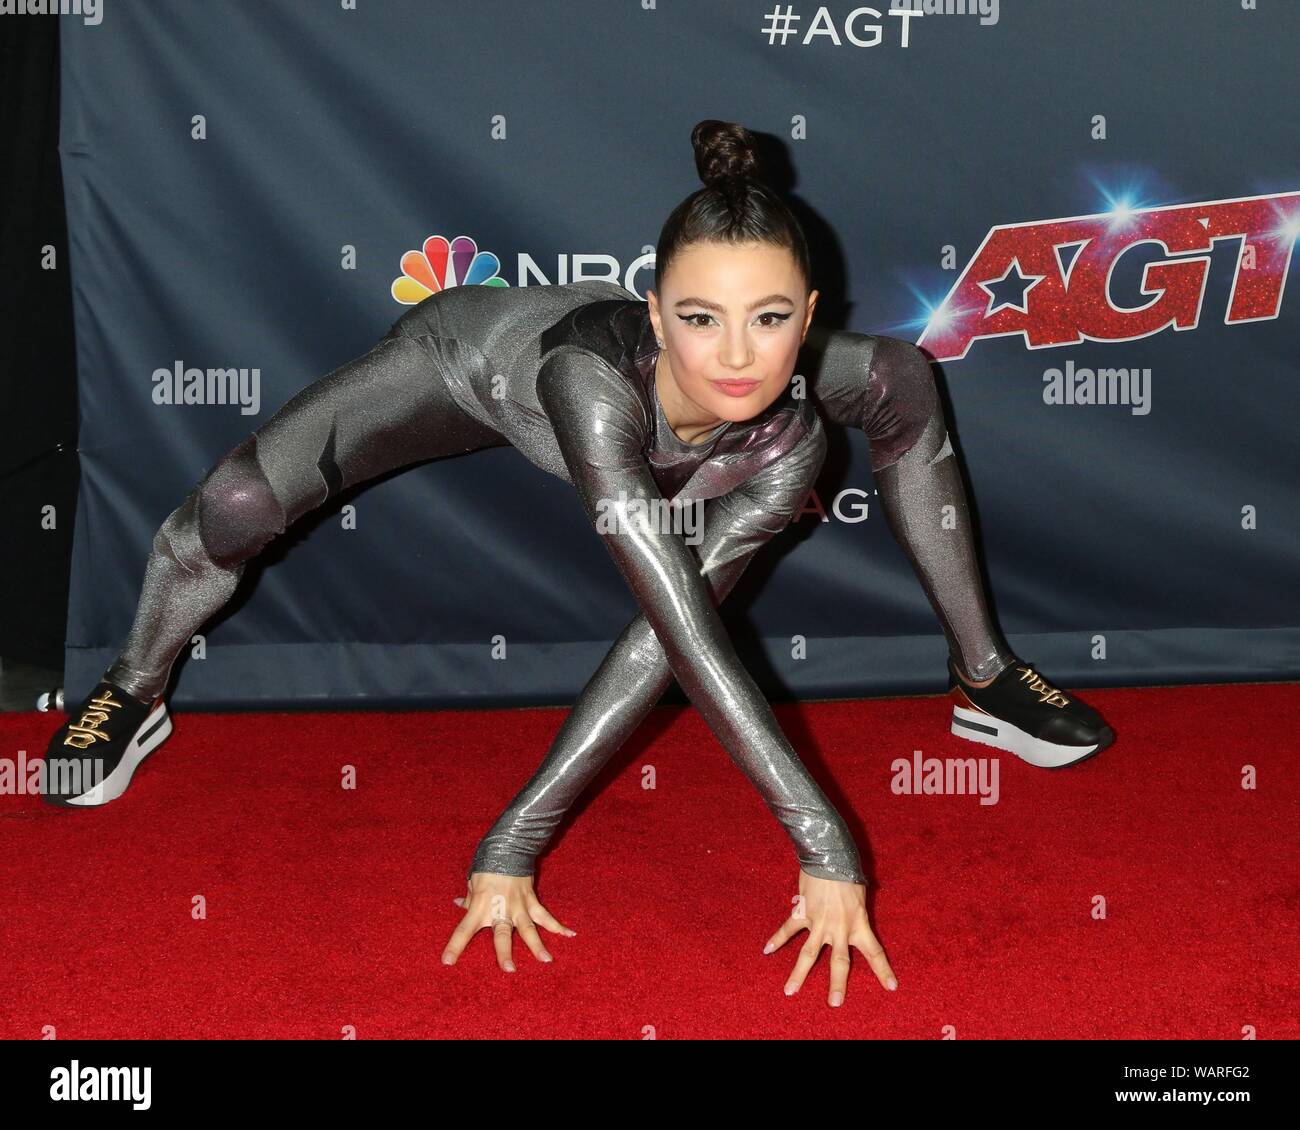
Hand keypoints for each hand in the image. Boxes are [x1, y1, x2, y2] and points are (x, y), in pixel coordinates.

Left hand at [441, 870, 574, 971]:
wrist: (509, 847)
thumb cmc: (487, 865)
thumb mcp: (473, 881)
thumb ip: (470, 898)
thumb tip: (459, 906)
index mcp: (481, 905)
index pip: (464, 929)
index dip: (455, 945)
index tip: (447, 961)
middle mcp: (500, 909)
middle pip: (503, 934)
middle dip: (505, 952)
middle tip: (509, 969)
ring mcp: (519, 906)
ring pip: (528, 928)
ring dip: (537, 945)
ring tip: (546, 960)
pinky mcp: (531, 900)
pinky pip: (545, 916)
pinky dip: (558, 926)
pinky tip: (570, 935)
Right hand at [763, 869, 896, 1006]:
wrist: (829, 857)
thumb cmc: (849, 873)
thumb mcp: (861, 894)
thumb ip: (857, 911)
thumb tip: (853, 915)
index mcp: (859, 924)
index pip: (874, 952)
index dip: (883, 970)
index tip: (891, 987)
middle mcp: (840, 929)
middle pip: (839, 962)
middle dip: (837, 984)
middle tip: (834, 1003)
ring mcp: (819, 923)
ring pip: (808, 954)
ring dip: (798, 974)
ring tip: (789, 991)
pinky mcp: (803, 913)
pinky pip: (788, 929)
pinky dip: (777, 939)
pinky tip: (767, 950)